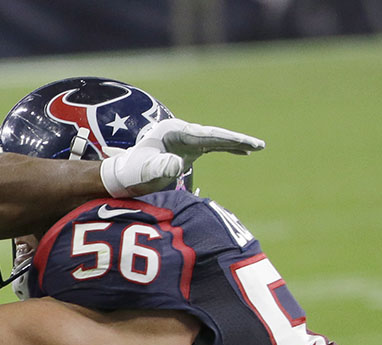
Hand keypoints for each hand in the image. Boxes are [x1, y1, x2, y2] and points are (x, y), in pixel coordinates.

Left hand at [99, 118, 264, 196]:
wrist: (122, 176)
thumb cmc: (132, 175)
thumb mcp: (144, 173)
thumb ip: (158, 168)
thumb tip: (176, 164)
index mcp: (173, 131)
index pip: (206, 135)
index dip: (227, 140)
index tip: (245, 144)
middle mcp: (181, 131)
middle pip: (214, 134)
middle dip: (237, 140)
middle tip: (259, 145)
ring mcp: (185, 139)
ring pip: (215, 139)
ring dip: (235, 144)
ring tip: (257, 147)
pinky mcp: (187, 148)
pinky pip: (212, 145)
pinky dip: (227, 148)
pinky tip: (242, 152)